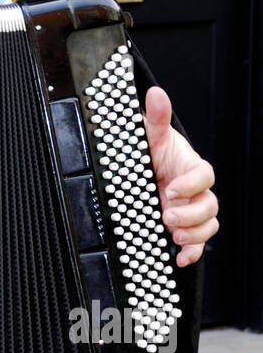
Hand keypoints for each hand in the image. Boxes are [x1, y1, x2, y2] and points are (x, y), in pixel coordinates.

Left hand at [142, 86, 217, 267]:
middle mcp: (195, 190)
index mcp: (190, 167)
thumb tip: (156, 94)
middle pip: (210, 205)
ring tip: (174, 234)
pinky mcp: (184, 226)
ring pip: (208, 224)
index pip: (204, 175)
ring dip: (195, 233)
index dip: (191, 184)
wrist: (143, 168)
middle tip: (166, 215)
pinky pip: (197, 243)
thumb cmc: (153, 152)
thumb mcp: (150, 135)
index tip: (170, 189)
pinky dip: (192, 253)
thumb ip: (156, 118)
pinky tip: (180, 258)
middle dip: (191, 213)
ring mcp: (191, 210)